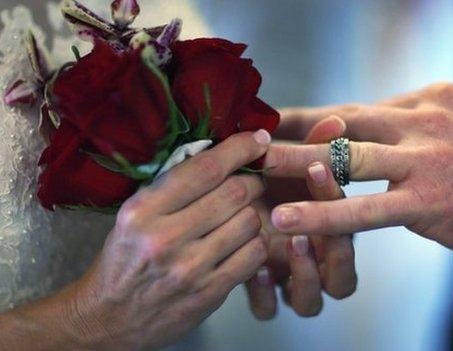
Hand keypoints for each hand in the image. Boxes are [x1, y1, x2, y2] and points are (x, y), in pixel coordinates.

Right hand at [64, 131, 269, 349]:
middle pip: (235, 193)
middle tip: (253, 180)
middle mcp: (165, 238)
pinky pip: (255, 255)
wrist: (107, 319)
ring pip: (249, 222)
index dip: (239, 149)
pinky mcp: (209, 293)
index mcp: (142, 211)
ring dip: (254, 213)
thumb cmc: (123, 261)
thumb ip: (172, 188)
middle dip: (253, 180)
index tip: (258, 139)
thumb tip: (221, 155)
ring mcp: (190, 269)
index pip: (204, 169)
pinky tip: (245, 241)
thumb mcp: (133, 216)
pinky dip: (257, 242)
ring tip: (243, 214)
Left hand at [245, 117, 356, 318]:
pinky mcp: (262, 295)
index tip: (317, 170)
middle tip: (314, 225)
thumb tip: (336, 121)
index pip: (350, 231)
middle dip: (333, 255)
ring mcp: (289, 284)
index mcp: (331, 234)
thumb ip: (312, 147)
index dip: (338, 204)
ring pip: (311, 303)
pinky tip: (256, 268)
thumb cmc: (267, 183)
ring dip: (305, 278)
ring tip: (291, 244)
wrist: (223, 205)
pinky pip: (270, 310)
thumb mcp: (288, 165)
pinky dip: (266, 295)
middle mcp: (316, 265)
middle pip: (342, 281)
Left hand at [265, 83, 452, 282]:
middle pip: (341, 120)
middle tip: (248, 138)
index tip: (280, 121)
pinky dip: (322, 213)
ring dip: (293, 165)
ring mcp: (428, 159)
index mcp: (432, 100)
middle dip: (292, 130)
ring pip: (345, 157)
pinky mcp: (434, 202)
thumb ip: (428, 127)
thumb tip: (389, 131)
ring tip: (250, 172)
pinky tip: (287, 219)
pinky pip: (366, 208)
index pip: (358, 106)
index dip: (315, 115)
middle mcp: (425, 120)